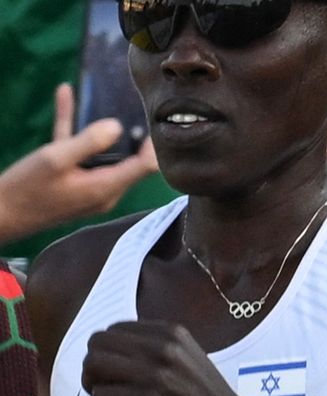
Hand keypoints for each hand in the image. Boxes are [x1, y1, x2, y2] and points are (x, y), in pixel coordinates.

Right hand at [0, 83, 157, 243]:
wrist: (0, 214)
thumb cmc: (26, 188)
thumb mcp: (56, 159)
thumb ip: (88, 142)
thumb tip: (117, 126)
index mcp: (107, 186)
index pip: (146, 166)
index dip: (154, 144)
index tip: (156, 119)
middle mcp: (105, 189)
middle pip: (131, 160)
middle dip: (135, 134)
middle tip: (140, 105)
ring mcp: (90, 186)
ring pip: (103, 153)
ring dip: (101, 126)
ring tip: (110, 96)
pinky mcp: (72, 181)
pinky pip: (79, 152)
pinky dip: (73, 127)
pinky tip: (65, 94)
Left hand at [81, 321, 282, 395]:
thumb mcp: (189, 359)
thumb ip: (156, 350)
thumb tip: (111, 353)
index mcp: (173, 333)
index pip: (113, 330)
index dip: (108, 353)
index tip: (121, 374)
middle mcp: (164, 348)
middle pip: (97, 344)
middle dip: (94, 368)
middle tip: (108, 388)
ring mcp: (156, 375)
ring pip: (93, 367)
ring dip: (96, 387)